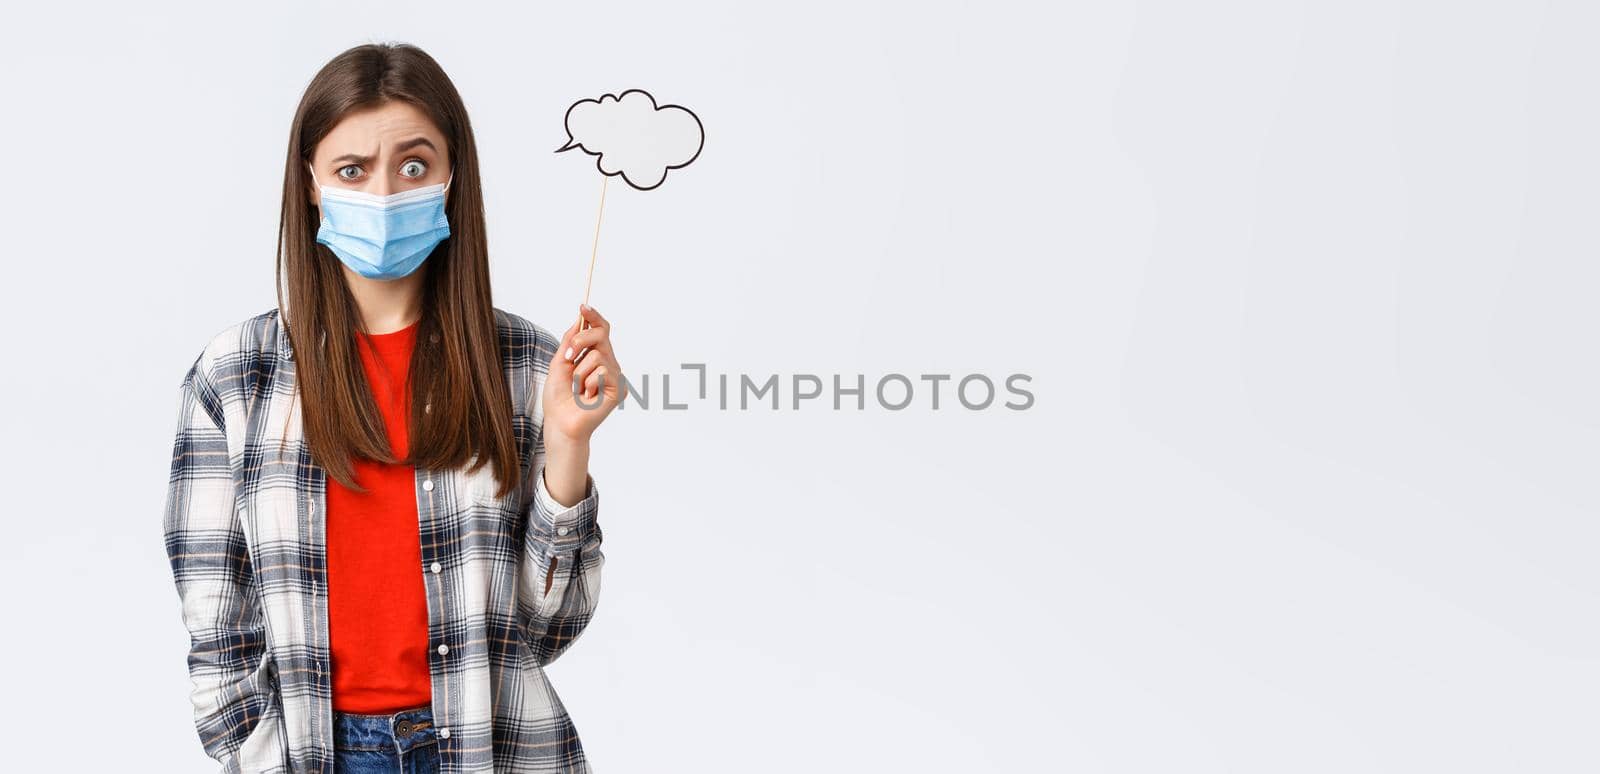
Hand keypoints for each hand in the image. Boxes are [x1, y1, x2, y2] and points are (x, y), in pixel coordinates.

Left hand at [542, 304, 621, 447]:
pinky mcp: (619, 388)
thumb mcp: (559, 363)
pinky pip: (603, 371)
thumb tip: (579, 319)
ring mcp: (615, 376)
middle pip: (601, 335)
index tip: (583, 306)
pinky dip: (588, 382)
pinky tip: (587, 396)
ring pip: (598, 355)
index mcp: (594, 357)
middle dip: (580, 341)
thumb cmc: (558, 398)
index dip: (593, 317)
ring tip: (577, 388)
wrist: (560, 423)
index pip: (600, 331)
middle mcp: (608, 364)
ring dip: (580, 371)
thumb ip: (570, 342)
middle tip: (567, 357)